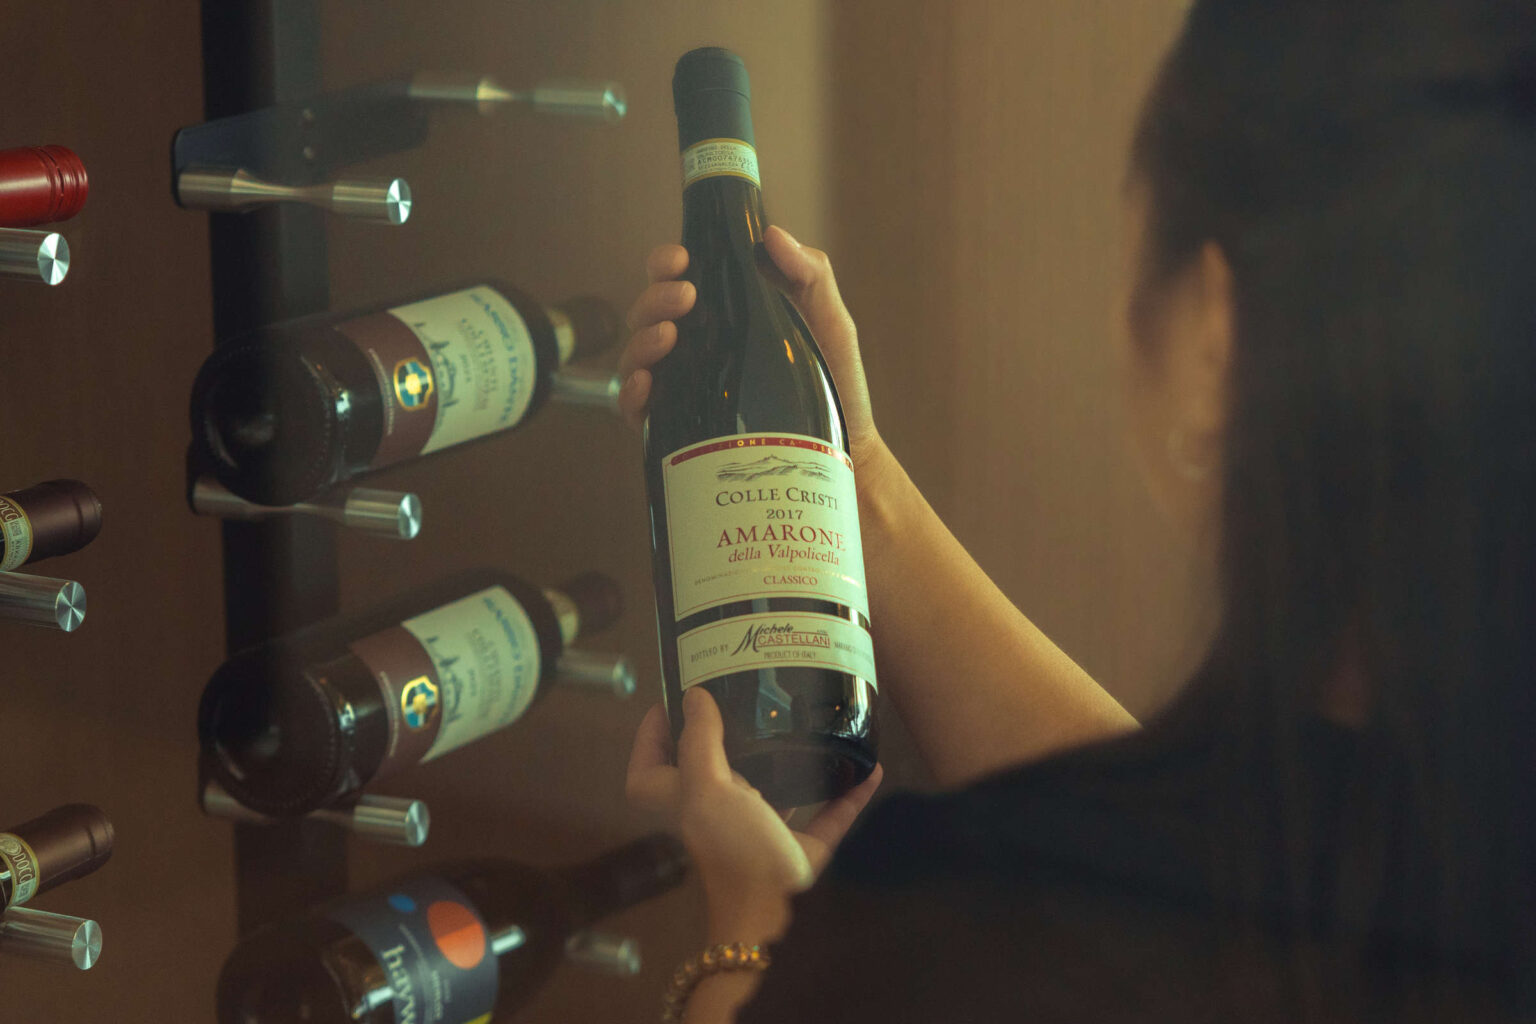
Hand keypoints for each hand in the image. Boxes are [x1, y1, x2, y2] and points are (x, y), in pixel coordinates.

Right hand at [617, 226, 884, 471]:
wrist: (845, 450)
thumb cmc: (836, 384)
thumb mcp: (830, 323)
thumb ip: (810, 274)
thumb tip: (771, 235)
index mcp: (724, 315)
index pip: (677, 279)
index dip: (668, 262)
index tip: (682, 259)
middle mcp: (696, 349)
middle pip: (649, 312)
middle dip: (656, 296)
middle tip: (685, 296)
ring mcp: (684, 388)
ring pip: (636, 355)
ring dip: (642, 338)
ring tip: (670, 335)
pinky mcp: (679, 430)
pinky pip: (635, 409)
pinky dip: (630, 392)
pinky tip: (648, 383)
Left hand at [626, 688, 882, 940]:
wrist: (775, 919)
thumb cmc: (733, 851)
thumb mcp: (708, 789)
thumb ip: (700, 742)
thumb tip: (693, 696)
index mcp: (687, 801)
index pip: (649, 767)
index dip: (651, 735)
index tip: (670, 700)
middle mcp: (720, 815)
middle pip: (713, 772)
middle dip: (726, 738)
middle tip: (746, 697)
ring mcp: (761, 833)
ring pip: (772, 791)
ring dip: (789, 764)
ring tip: (805, 724)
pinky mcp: (800, 850)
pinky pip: (826, 815)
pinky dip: (847, 796)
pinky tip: (870, 771)